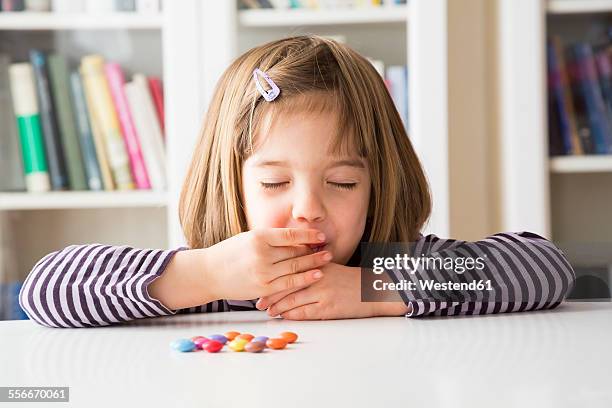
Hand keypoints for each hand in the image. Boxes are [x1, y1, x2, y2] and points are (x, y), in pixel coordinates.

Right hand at [202, 228, 332, 300]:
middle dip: (313, 250)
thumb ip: (270, 238)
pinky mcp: (264, 288)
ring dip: (314, 263)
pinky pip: (289, 283)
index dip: (308, 235)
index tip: (320, 235)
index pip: (290, 235)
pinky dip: (305, 278)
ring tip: (327, 258)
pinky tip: (316, 274)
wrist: (209, 273)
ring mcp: (263, 272)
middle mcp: (262, 254)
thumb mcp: (248, 238)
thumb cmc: (230, 253)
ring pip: (295, 267)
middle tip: (327, 248)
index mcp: (258, 237)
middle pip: (295, 251)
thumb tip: (296, 237)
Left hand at [255, 262, 376, 319]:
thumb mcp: (329, 267)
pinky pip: (304, 313)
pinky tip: (284, 316)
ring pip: (293, 301)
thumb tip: (287, 272)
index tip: (262, 284)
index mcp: (317, 264)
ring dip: (278, 308)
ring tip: (270, 312)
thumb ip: (310, 267)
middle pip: (287, 286)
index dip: (273, 279)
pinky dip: (291, 315)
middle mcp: (318, 277)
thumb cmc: (348, 280)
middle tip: (259, 302)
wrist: (371, 291)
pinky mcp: (327, 308)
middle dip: (271, 295)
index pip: (289, 271)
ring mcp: (322, 293)